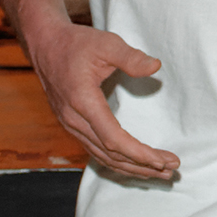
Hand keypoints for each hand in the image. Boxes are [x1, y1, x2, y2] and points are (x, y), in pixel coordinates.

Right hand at [26, 16, 179, 182]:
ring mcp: (70, 125)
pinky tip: (134, 166)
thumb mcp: (106, 43)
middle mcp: (74, 119)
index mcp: (82, 102)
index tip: (162, 161)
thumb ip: (131, 57)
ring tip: (159, 174)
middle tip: (171, 171)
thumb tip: (155, 67)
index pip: (113, 139)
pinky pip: (95, 151)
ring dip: (131, 168)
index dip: (138, 153)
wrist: (45, 44)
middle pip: (110, 154)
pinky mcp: (71, 125)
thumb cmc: (75, 43)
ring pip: (102, 156)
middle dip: (142, 166)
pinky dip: (117, 161)